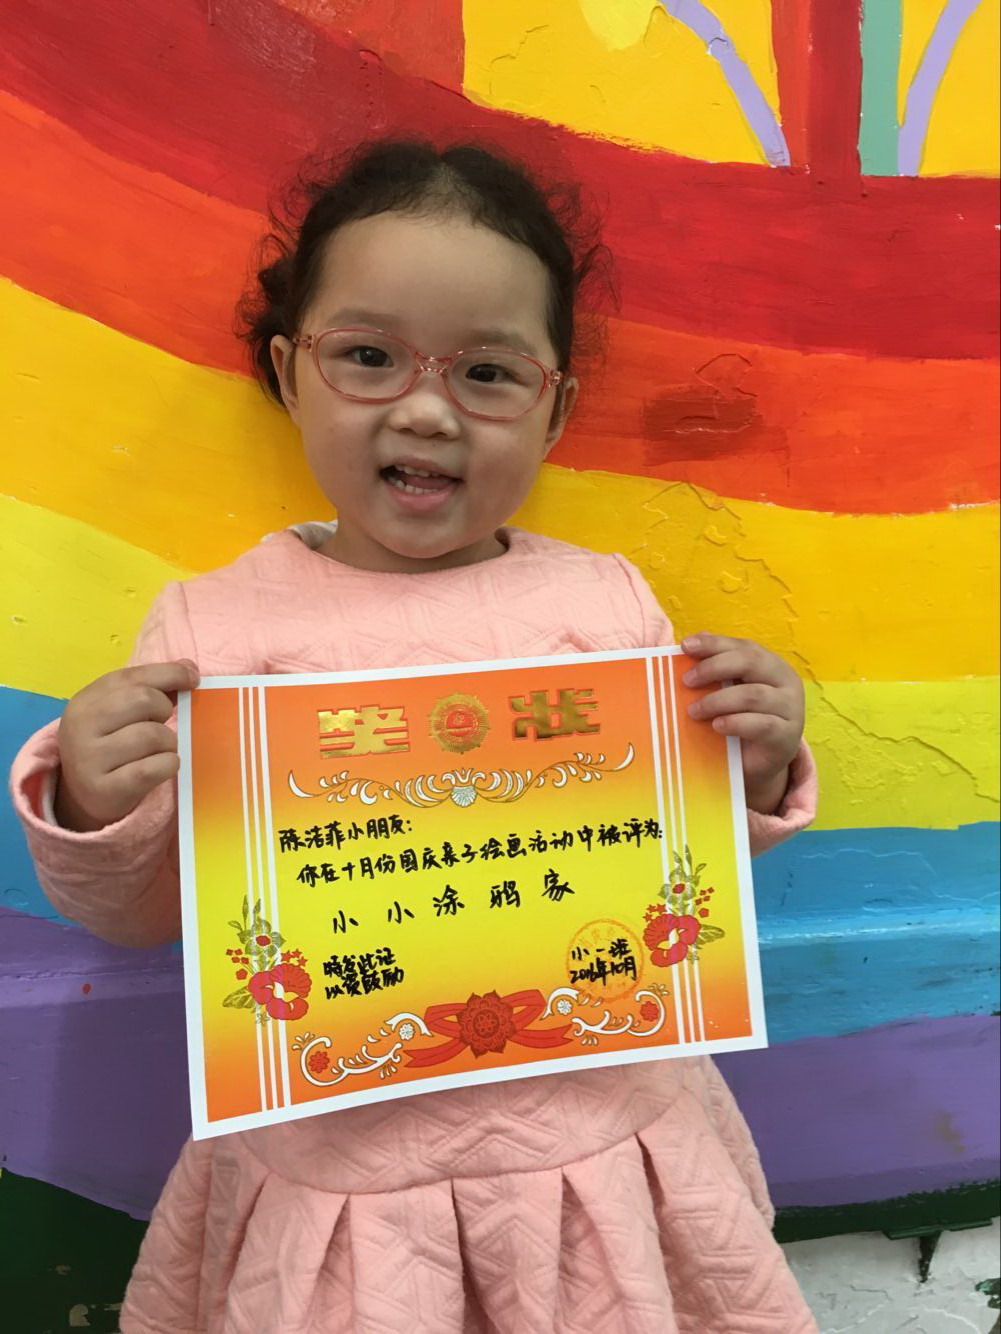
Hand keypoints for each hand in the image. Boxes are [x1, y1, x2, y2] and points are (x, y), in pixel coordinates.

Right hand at [54, 661, 199, 831]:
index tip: (193, 679)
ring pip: (154, 736)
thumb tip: (189, 668)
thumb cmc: (111, 745)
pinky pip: (154, 768)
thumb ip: (151, 686)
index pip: (133, 677)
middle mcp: (81, 726)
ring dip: (168, 743)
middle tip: (160, 724)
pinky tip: (162, 767)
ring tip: (158, 751)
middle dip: (164, 711)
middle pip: (144, 700)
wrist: (84, 795)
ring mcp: (89, 759)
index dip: (169, 674)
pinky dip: (169, 765)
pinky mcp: (105, 789)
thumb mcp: (120, 711)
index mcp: (85, 700)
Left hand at [680, 633, 803, 814]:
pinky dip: (735, 723)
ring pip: (753, 695)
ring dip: (718, 700)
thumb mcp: (727, 692)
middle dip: (714, 667)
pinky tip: (716, 725)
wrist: (759, 763)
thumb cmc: (741, 720)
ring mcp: (790, 709)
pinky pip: (761, 725)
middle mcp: (785, 681)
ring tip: (694, 711)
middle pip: (751, 662)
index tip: (685, 646)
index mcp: (771, 664)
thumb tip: (695, 640)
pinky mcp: (786, 737)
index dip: (714, 644)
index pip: (743, 647)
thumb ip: (715, 669)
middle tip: (687, 681)